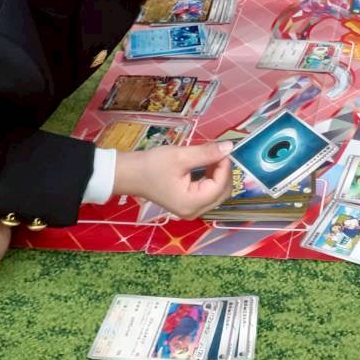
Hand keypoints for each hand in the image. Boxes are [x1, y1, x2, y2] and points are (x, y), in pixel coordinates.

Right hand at [119, 141, 234, 218]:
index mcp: (192, 203)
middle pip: (222, 192)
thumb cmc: (152, 165)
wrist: (130, 174)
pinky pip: (208, 193)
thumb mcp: (180, 156)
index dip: (225, 166)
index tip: (223, 148)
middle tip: (217, 152)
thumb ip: (207, 153)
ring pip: (217, 193)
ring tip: (210, 156)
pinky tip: (205, 165)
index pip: (220, 185)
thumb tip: (230, 147)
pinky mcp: (188, 205)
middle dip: (224, 171)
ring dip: (218, 174)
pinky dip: (211, 178)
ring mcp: (191, 210)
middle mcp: (194, 212)